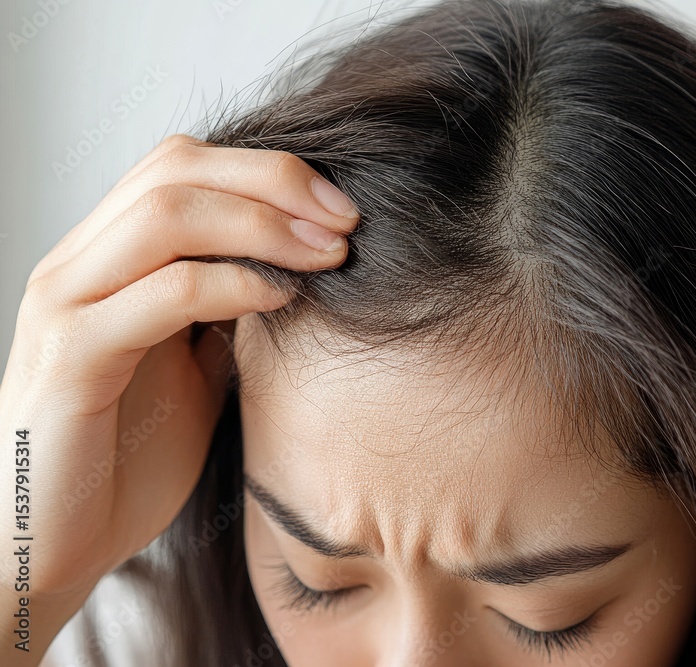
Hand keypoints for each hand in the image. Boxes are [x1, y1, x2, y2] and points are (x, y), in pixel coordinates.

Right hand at [0, 133, 357, 660]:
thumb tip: (305, 266)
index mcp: (107, 257)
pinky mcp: (71, 359)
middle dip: (276, 181)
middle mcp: (78, 265)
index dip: (270, 171)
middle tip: (347, 220)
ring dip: (263, 225)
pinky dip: (233, 285)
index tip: (344, 208)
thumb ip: (229, 309)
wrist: (60, 541)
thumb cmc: (129, 455)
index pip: (183, 164)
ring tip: (327, 254)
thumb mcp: (195, 365)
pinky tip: (283, 297)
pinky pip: (162, 296)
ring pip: (164, 214)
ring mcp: (67, 305)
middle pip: (176, 167)